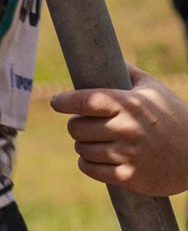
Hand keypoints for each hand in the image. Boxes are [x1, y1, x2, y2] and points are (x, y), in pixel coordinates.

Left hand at [53, 74, 187, 199]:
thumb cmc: (175, 116)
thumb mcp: (154, 88)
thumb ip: (128, 72)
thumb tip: (106, 53)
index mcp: (128, 104)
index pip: (83, 101)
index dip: (63, 101)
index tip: (56, 103)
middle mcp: (126, 129)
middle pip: (77, 127)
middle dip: (76, 126)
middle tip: (82, 126)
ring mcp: (128, 154)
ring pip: (82, 149)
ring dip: (82, 146)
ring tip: (90, 142)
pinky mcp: (130, 177)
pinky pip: (92, 170)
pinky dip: (87, 164)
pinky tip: (91, 160)